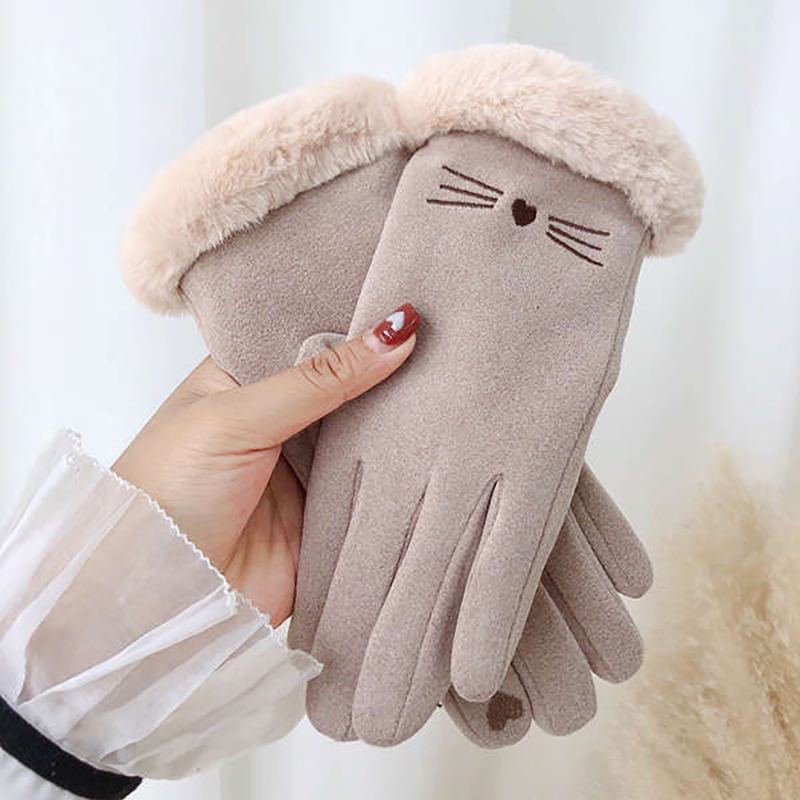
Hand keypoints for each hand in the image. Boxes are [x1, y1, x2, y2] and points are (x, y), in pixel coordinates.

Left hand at [112, 304, 419, 624]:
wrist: (163, 594)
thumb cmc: (168, 491)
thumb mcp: (237, 416)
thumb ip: (318, 379)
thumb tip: (392, 332)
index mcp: (244, 379)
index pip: (310, 338)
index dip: (355, 321)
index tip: (409, 297)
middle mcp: (280, 420)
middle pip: (346, 386)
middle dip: (387, 369)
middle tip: (447, 337)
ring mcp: (306, 468)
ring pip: (367, 433)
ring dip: (401, 418)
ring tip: (454, 379)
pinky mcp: (328, 512)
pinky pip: (375, 485)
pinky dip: (403, 471)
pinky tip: (442, 441)